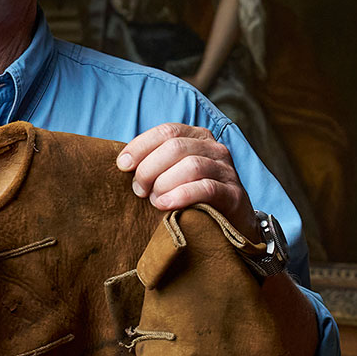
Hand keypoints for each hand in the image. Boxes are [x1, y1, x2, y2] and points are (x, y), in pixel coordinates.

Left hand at [117, 123, 254, 235]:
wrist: (231, 224)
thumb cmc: (193, 197)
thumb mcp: (174, 173)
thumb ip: (155, 163)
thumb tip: (123, 162)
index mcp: (198, 137)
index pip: (166, 131)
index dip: (140, 146)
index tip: (122, 165)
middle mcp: (215, 148)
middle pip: (175, 147)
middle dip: (149, 169)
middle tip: (138, 190)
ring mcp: (227, 170)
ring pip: (191, 166)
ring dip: (164, 183)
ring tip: (153, 200)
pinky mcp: (234, 194)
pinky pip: (206, 188)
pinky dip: (181, 195)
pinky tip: (165, 205)